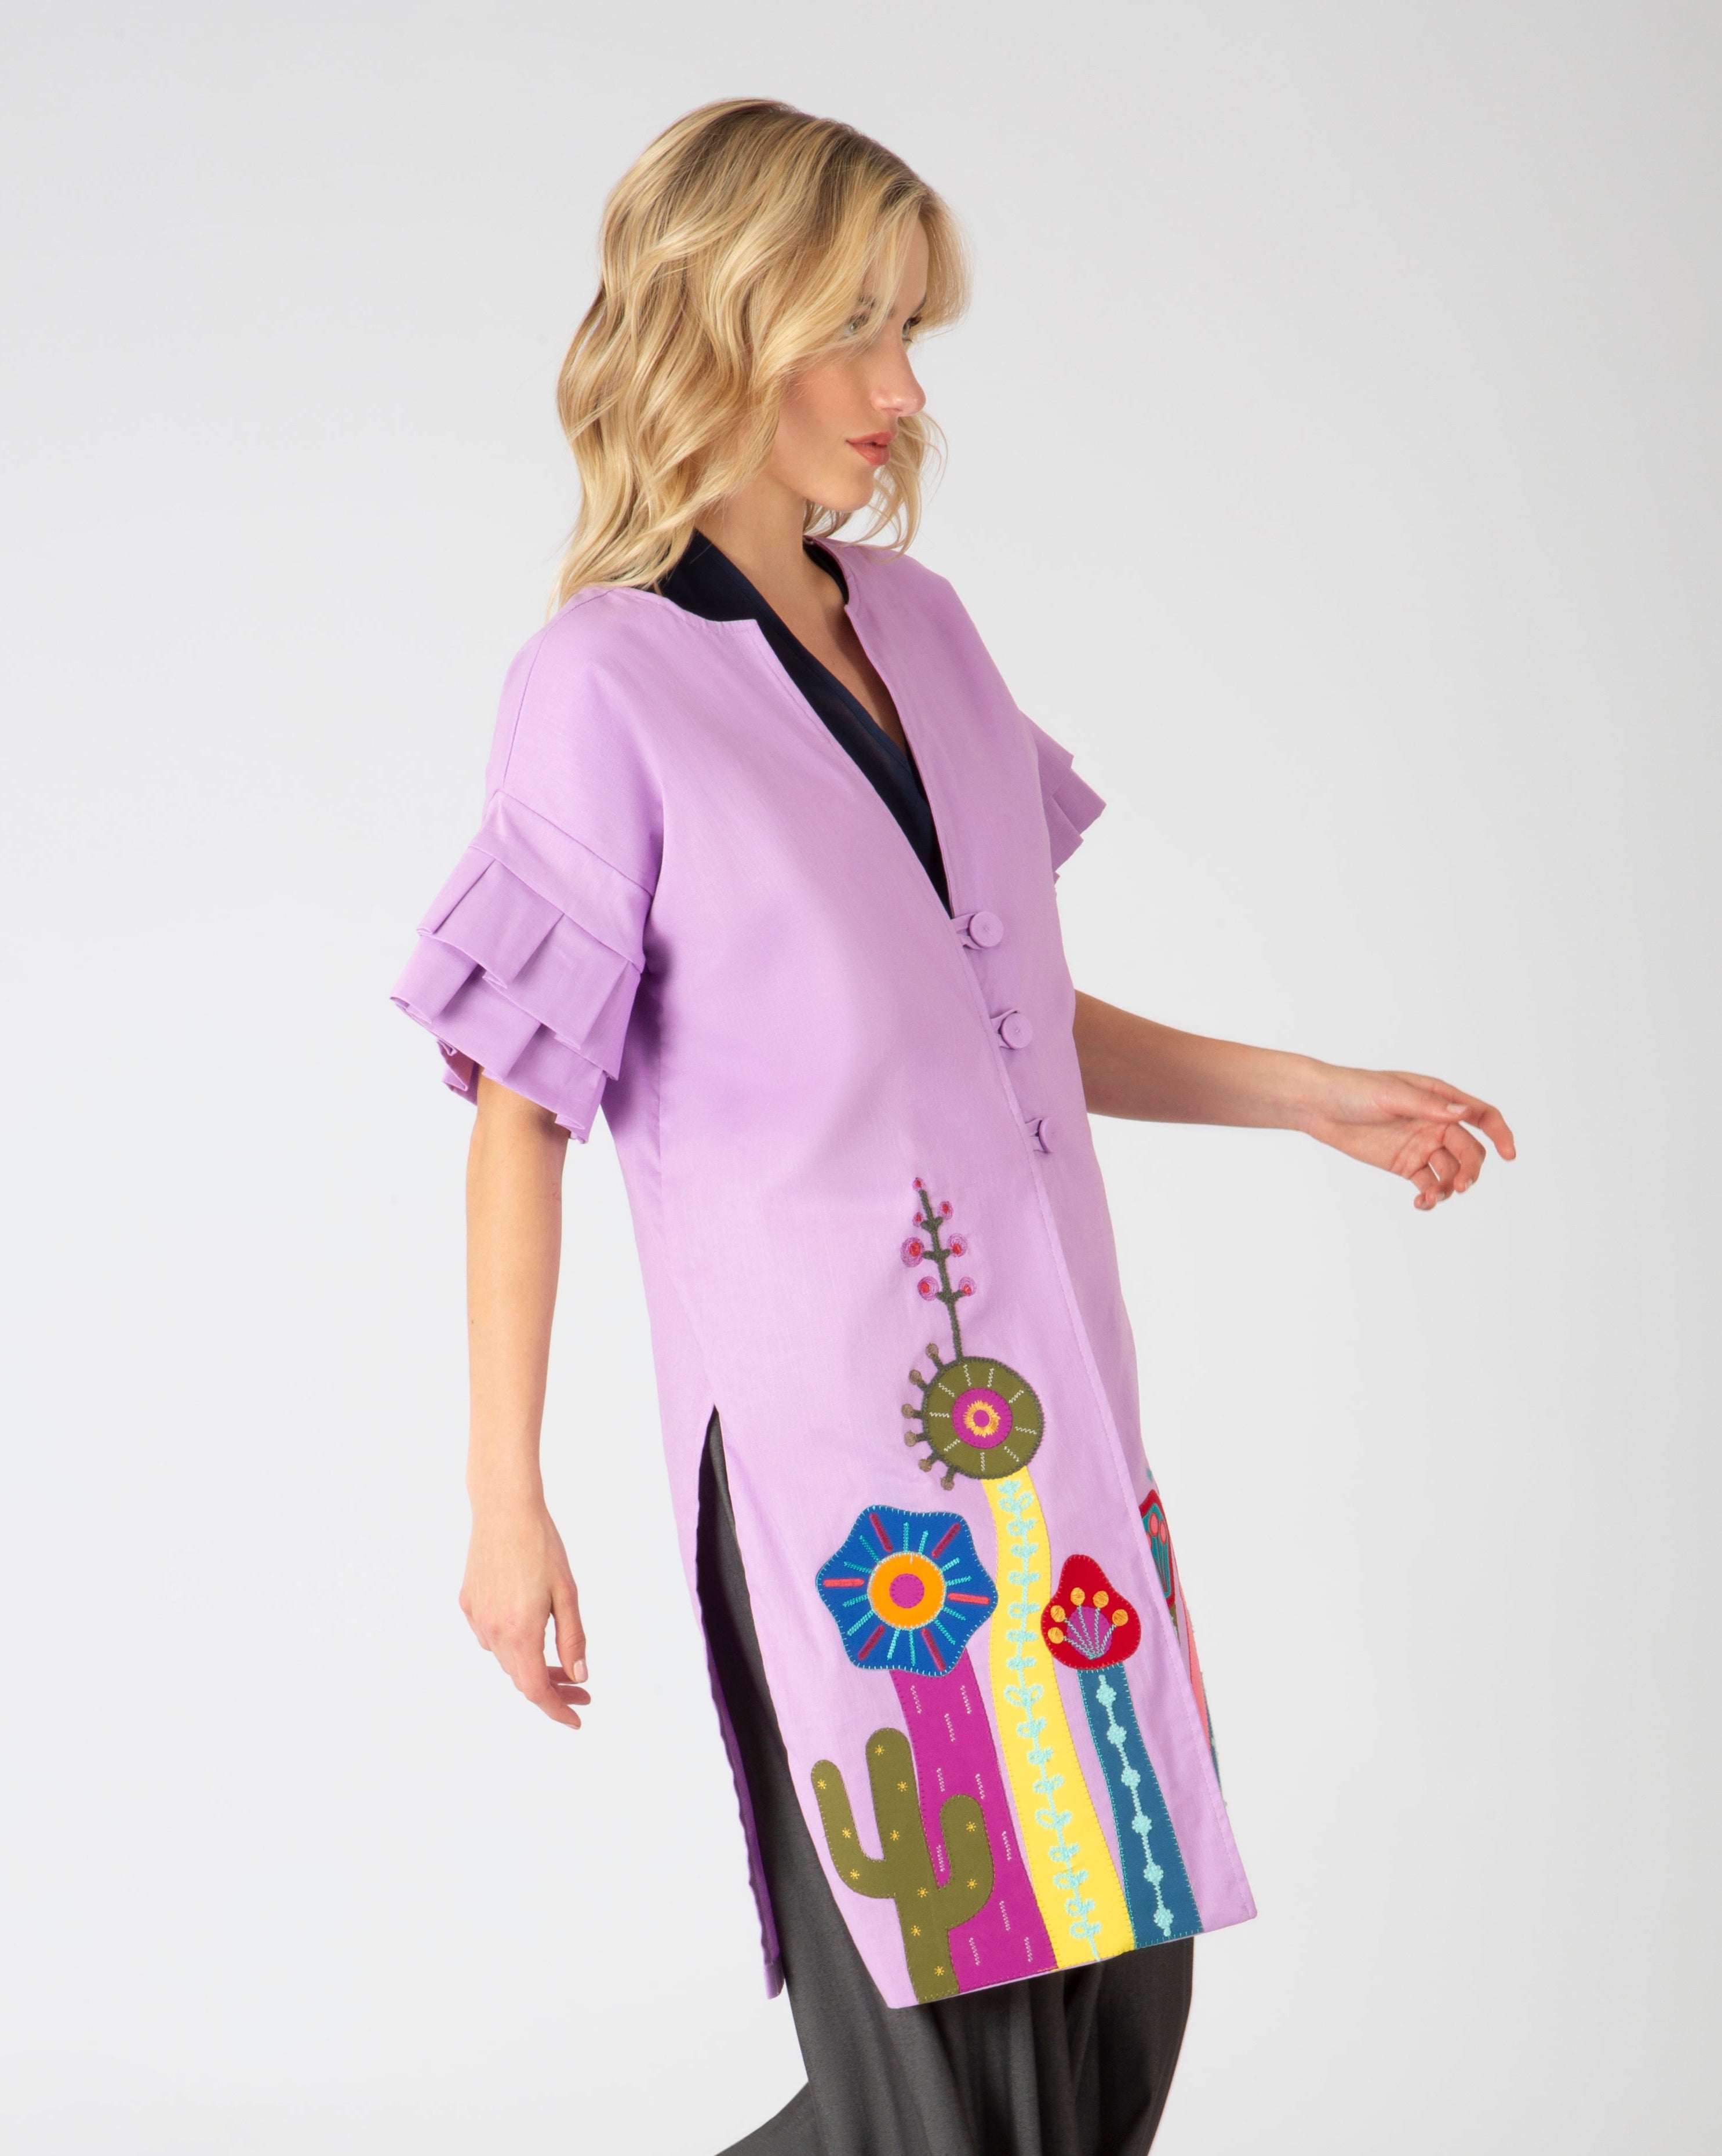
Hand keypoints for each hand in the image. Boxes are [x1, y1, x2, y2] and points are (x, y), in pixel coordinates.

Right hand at [459, 1497, 590, 1727]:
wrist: (503, 1508)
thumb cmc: (541, 1545)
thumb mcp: (567, 1593)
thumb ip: (572, 1638)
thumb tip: (578, 1677)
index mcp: (519, 1631)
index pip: (536, 1689)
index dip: (557, 1709)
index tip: (576, 1718)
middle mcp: (492, 1631)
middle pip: (522, 1677)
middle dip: (552, 1689)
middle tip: (580, 1689)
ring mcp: (477, 1618)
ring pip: (506, 1659)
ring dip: (532, 1667)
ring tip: (560, 1662)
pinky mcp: (469, 1603)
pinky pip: (491, 1637)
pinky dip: (513, 1644)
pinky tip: (529, 1628)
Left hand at [1302, 1065, 1515, 1209]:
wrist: (1318, 1106)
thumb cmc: (1353, 1090)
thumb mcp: (1391, 1095)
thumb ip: (1427, 1107)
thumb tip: (1462, 1113)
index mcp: (1439, 1099)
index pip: (1482, 1115)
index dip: (1500, 1133)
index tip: (1509, 1155)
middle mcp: (1436, 1123)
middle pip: (1469, 1150)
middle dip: (1470, 1170)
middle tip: (1460, 1187)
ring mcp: (1422, 1145)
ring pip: (1451, 1171)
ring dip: (1449, 1187)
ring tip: (1429, 1197)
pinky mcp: (1405, 1164)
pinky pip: (1428, 1183)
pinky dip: (1430, 1195)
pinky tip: (1421, 1202)